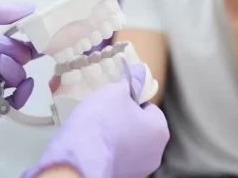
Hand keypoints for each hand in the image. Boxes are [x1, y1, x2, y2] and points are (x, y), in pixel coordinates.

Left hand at [0, 4, 41, 115]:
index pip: (19, 43)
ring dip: (16, 75)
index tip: (40, 39)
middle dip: (21, 57)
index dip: (31, 42)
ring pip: (16, 82)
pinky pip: (5, 106)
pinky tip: (14, 92)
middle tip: (6, 54)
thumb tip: (31, 7)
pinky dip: (15, 101)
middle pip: (21, 62)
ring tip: (1, 68)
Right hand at [22, 63, 169, 177]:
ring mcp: (140, 170)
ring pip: (129, 144)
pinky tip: (93, 147)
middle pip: (140, 128)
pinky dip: (108, 152)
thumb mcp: (115, 92)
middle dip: (124, 120)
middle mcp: (156, 154)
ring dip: (116, 137)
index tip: (114, 102)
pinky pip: (116, 158)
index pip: (149, 108)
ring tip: (96, 131)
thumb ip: (131, 82)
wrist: (77, 160)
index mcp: (160, 131)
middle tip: (104, 115)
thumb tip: (141, 70)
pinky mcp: (122, 177)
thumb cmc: (100, 121)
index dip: (131, 102)